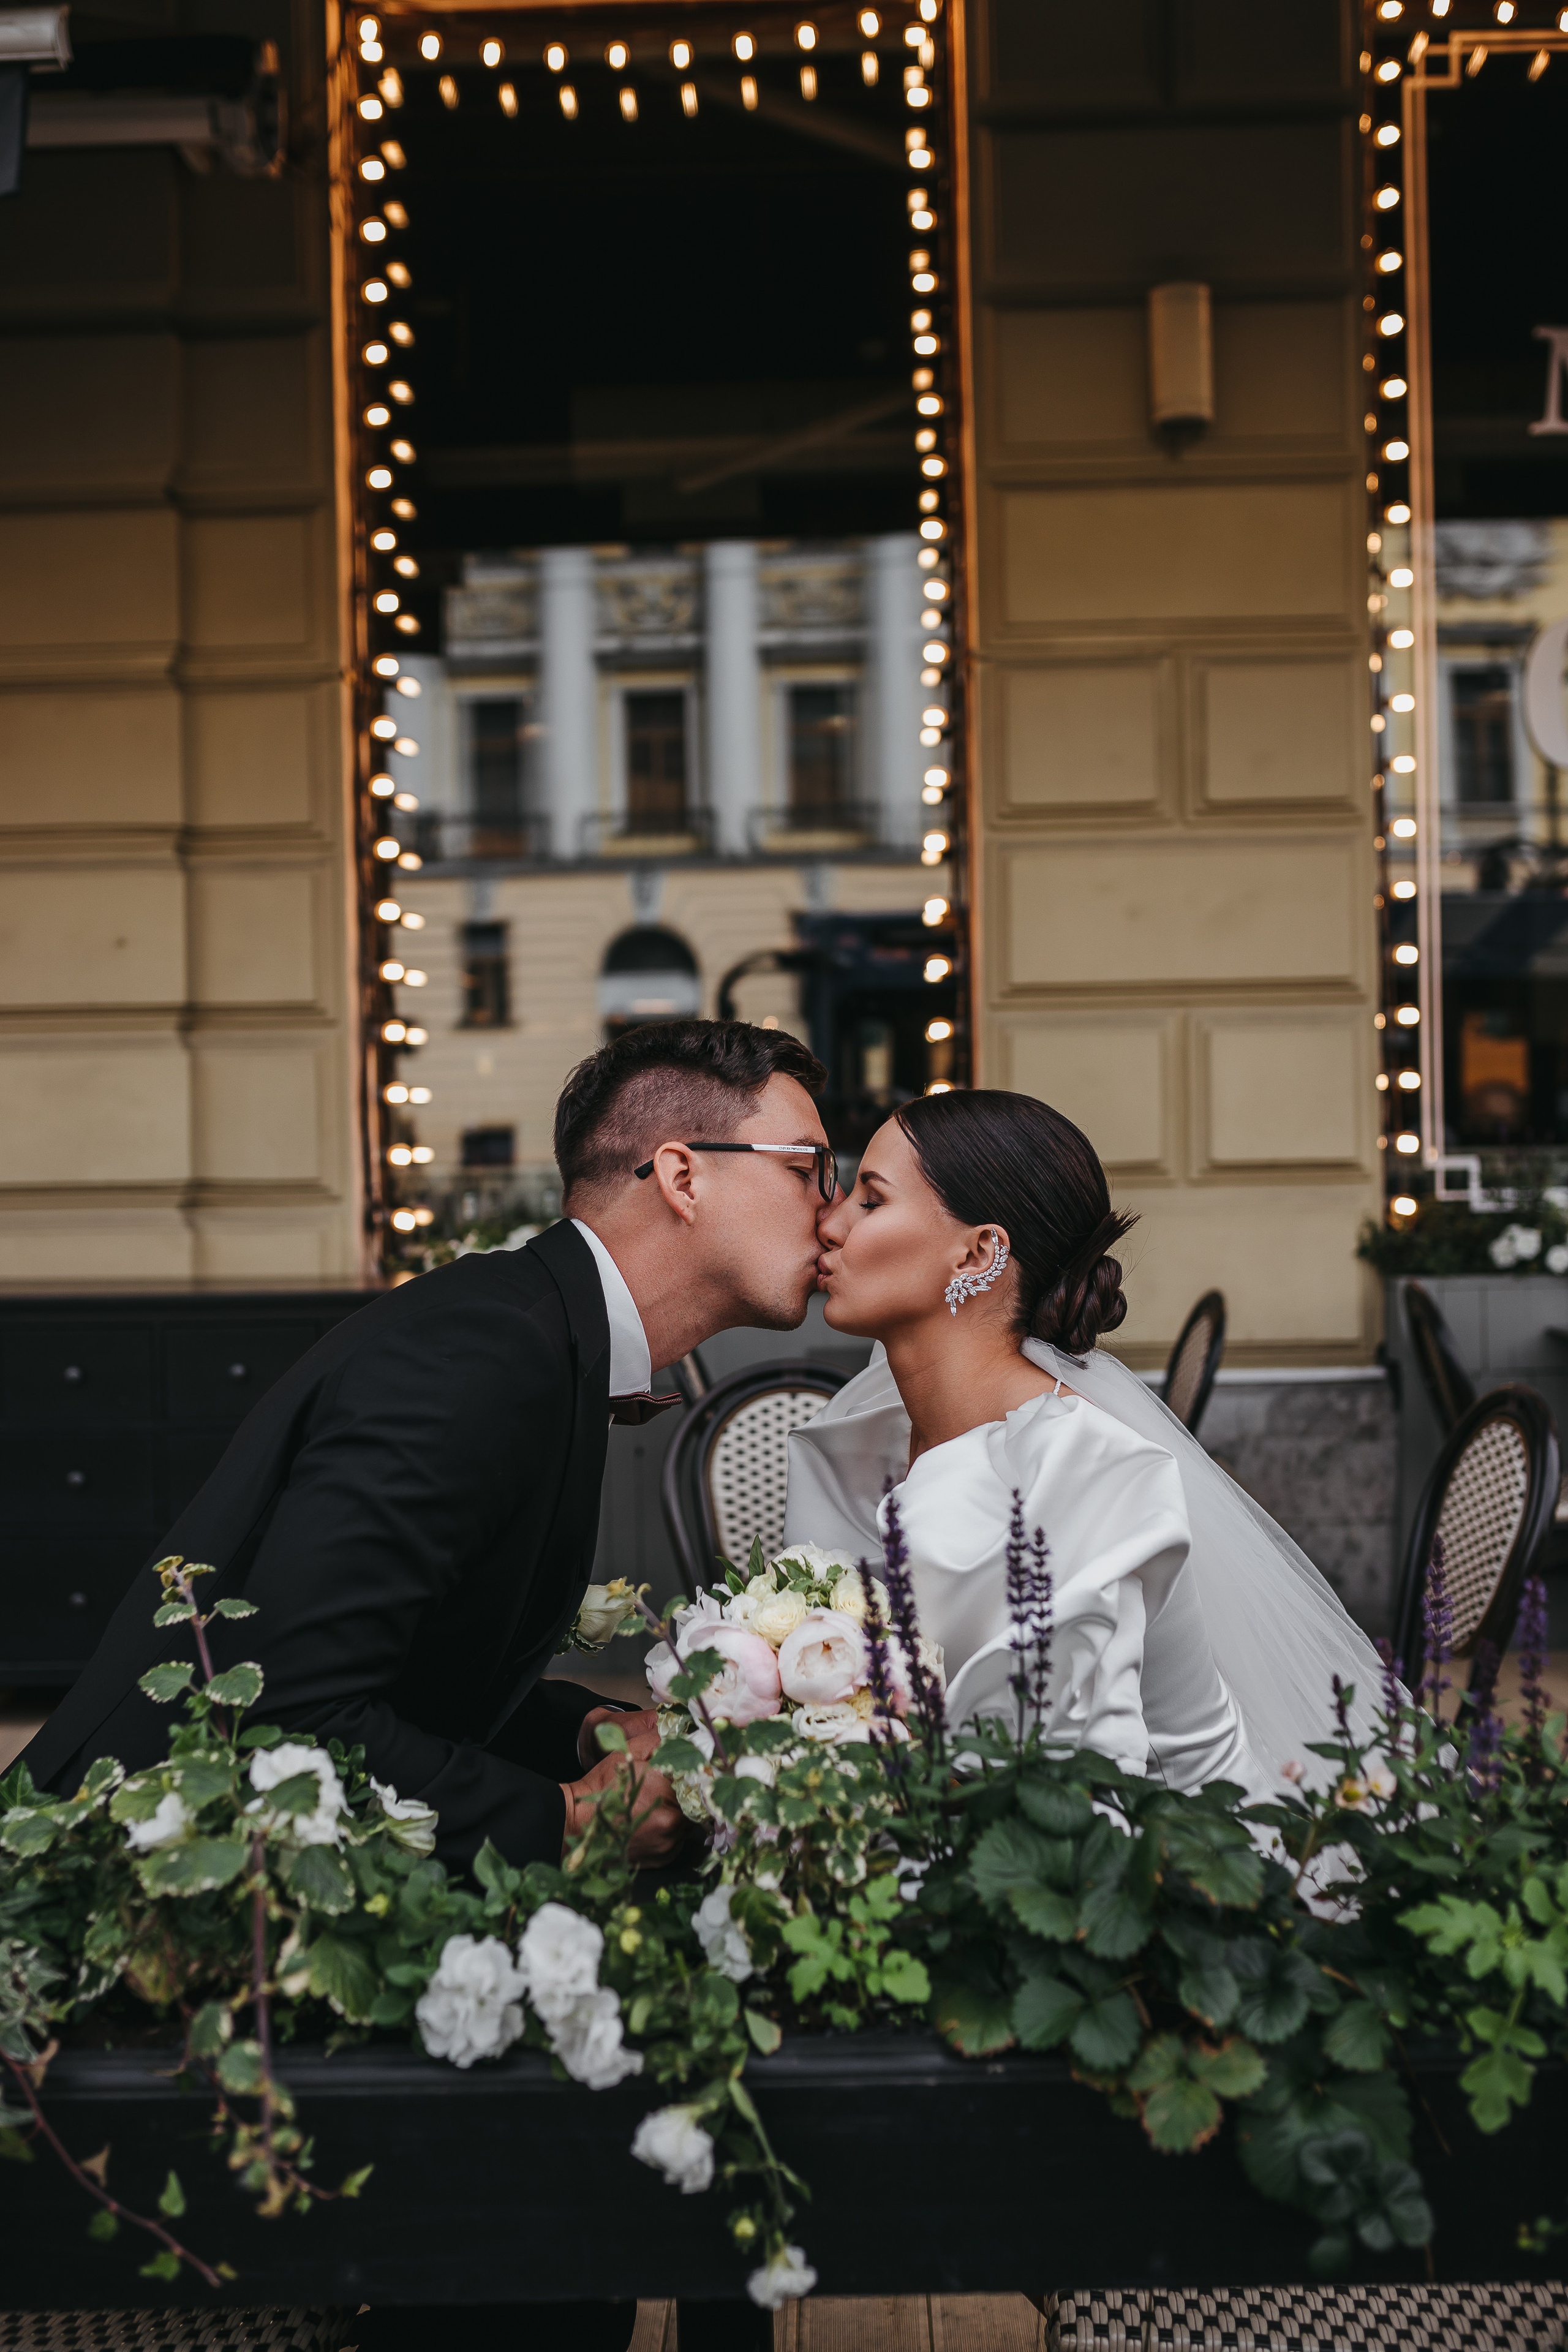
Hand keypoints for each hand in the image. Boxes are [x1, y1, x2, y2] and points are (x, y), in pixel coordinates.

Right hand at [561, 1714, 683, 1862]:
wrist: (580, 1820)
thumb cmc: (604, 1785)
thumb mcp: (630, 1752)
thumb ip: (659, 1741)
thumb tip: (684, 1735)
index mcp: (667, 1792)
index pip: (696, 1782)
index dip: (690, 1778)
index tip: (681, 1776)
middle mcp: (671, 1822)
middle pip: (694, 1805)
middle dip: (684, 1797)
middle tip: (666, 1790)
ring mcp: (667, 1844)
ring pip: (688, 1824)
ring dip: (679, 1815)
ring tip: (658, 1806)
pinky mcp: (663, 1859)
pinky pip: (678, 1842)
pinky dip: (671, 1833)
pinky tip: (655, 1823)